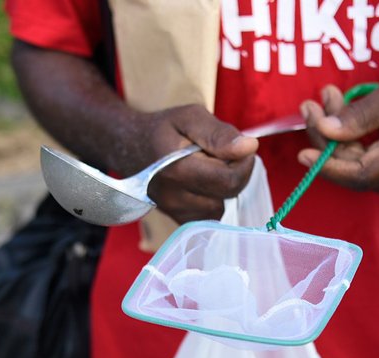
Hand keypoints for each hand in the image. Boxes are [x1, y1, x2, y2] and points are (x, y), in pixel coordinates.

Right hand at [128, 105, 257, 222]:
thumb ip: (219, 133)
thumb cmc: (162, 129)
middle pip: (228, 194)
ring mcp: (174, 211)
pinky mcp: (176, 219)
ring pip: (221, 207)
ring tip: (208, 168)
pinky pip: (209, 216)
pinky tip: (201, 184)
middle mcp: (173, 197)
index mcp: (178, 170)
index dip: (243, 163)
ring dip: (222, 188)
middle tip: (223, 155)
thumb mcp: (189, 117)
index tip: (238, 147)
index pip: (230, 180)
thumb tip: (249, 147)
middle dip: (235, 173)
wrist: (128, 146)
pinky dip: (212, 200)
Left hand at [297, 79, 378, 194]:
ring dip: (331, 132)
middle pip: (347, 167)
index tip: (303, 154)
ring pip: (347, 162)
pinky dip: (342, 137)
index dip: (328, 167)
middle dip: (324, 136)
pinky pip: (354, 160)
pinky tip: (335, 110)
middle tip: (309, 105)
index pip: (358, 175)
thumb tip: (326, 130)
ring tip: (323, 98)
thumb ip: (359, 115)